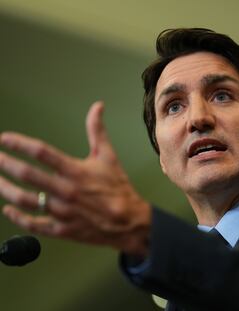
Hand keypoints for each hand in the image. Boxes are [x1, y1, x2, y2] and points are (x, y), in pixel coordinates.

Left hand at [0, 101, 150, 256]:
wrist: (129, 221)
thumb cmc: (118, 188)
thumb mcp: (109, 157)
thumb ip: (97, 131)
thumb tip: (97, 106)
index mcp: (76, 171)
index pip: (42, 152)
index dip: (19, 143)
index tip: (4, 138)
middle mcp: (66, 190)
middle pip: (27, 175)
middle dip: (5, 164)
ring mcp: (62, 211)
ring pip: (25, 200)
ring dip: (5, 189)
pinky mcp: (62, 229)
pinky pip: (34, 224)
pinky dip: (18, 218)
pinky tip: (8, 210)